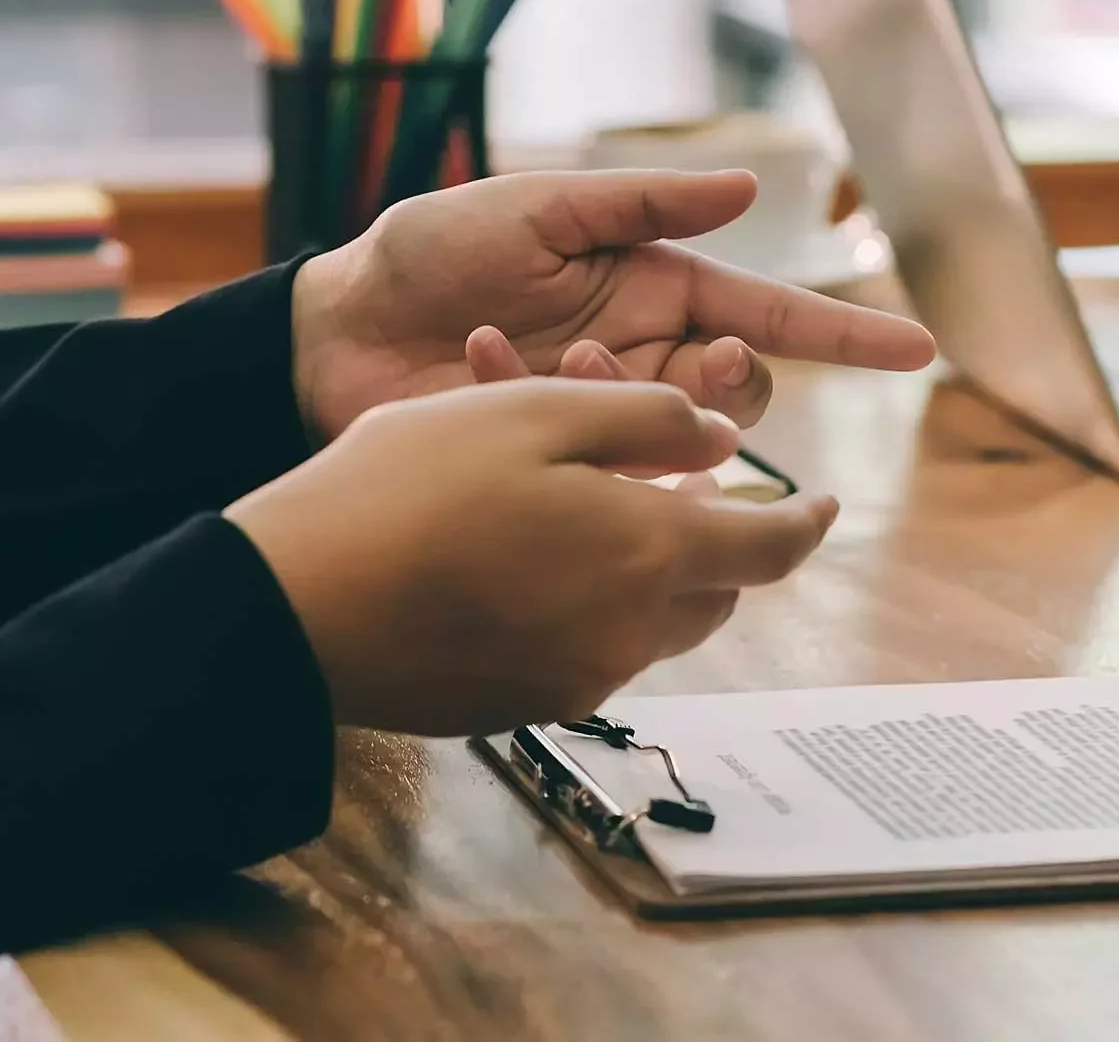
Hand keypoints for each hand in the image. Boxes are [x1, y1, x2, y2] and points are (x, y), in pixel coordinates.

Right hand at [226, 377, 839, 735]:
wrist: (290, 605)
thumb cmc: (409, 489)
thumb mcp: (536, 411)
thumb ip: (649, 419)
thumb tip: (725, 441)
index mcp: (652, 554)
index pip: (772, 547)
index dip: (806, 522)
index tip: (827, 503)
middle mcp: (631, 633)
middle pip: (717, 592)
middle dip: (716, 539)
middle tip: (676, 487)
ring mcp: (576, 681)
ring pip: (653, 624)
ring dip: (647, 571)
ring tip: (586, 510)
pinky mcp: (521, 708)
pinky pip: (589, 653)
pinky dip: (587, 605)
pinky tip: (524, 560)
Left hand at [290, 169, 936, 438]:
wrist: (333, 333)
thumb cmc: (431, 254)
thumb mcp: (536, 207)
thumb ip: (642, 202)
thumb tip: (750, 187)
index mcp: (658, 288)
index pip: (777, 316)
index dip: (849, 335)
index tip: (918, 349)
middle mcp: (648, 354)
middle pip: (745, 389)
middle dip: (728, 379)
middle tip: (687, 363)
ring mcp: (610, 413)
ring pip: (690, 436)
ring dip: (642, 401)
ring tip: (565, 360)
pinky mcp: (565, 462)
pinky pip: (605, 461)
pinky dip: (547, 409)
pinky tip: (487, 368)